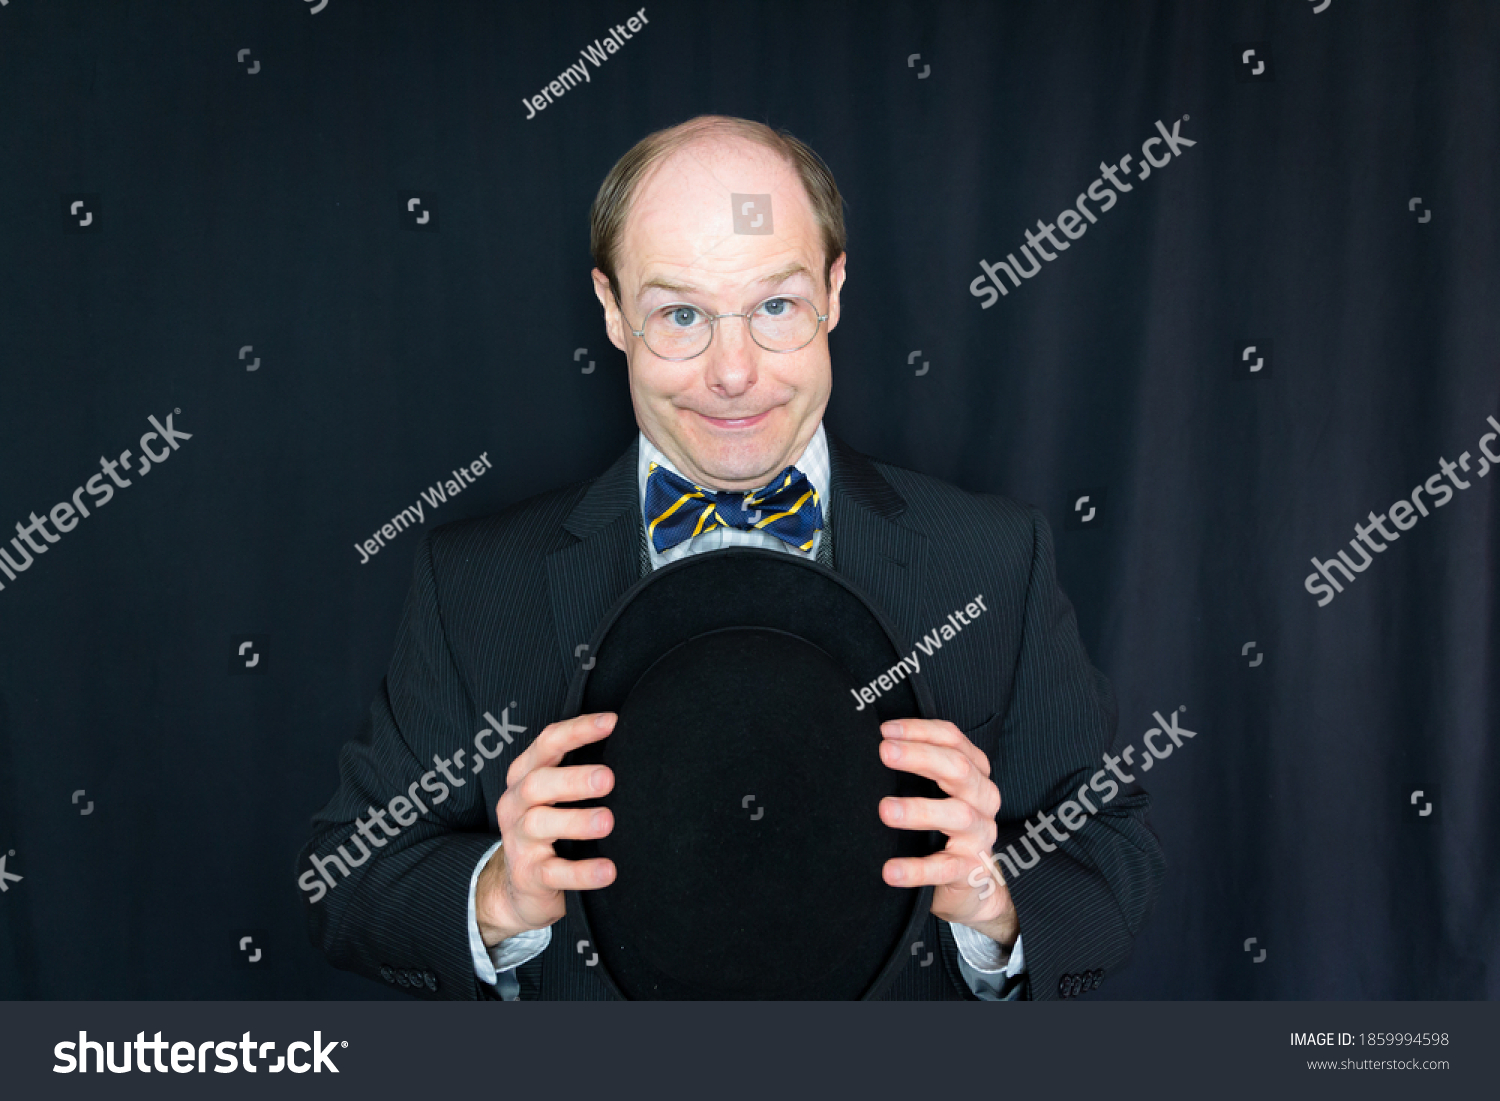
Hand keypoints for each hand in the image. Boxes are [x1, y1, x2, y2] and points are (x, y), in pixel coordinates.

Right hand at [474, 712, 616, 945]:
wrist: (520, 888)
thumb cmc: (550, 831)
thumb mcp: (554, 797)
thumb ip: (579, 773)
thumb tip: (631, 746)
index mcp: (524, 776)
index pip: (547, 743)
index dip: (577, 730)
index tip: (612, 722)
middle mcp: (516, 803)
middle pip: (537, 783)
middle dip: (573, 778)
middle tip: (608, 779)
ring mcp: (519, 840)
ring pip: (540, 824)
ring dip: (576, 821)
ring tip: (607, 821)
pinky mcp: (529, 875)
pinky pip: (553, 873)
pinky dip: (582, 872)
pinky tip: (607, 871)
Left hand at [878, 718, 1018, 947]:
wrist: (972, 882)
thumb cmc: (946, 827)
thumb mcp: (939, 792)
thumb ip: (920, 767)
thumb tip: (877, 743)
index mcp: (976, 773)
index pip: (953, 740)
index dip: (921, 731)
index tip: (886, 730)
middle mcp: (984, 799)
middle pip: (959, 768)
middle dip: (920, 757)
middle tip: (885, 752)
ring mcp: (981, 834)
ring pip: (957, 814)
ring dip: (919, 809)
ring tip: (885, 810)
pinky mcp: (972, 870)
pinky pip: (945, 868)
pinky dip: (916, 869)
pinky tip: (890, 870)